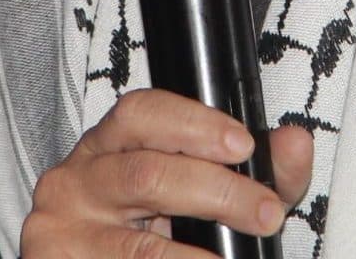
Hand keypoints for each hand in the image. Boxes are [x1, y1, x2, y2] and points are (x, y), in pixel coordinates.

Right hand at [20, 89, 314, 257]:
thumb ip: (259, 171)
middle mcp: (76, 180)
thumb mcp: (208, 195)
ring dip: (198, 256)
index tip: (242, 146)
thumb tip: (295, 143)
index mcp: (109, 145)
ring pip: (139, 244)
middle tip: (265, 213)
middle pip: (146, 174)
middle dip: (217, 193)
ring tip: (232, 258)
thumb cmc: (158, 233)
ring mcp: (60, 230)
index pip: (141, 112)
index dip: (194, 124)